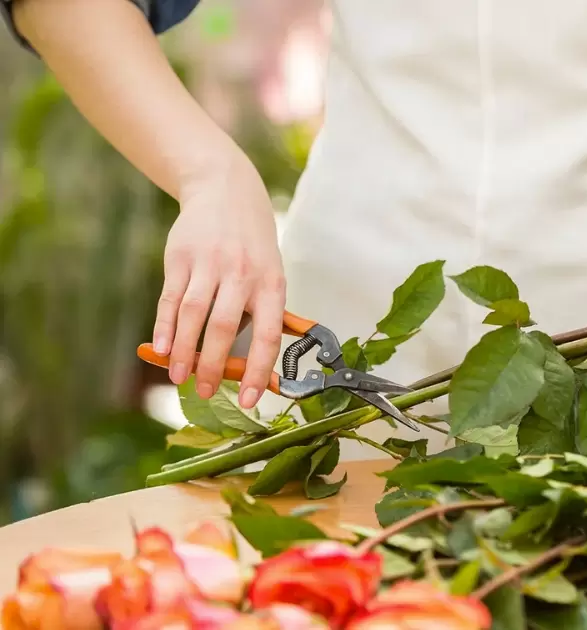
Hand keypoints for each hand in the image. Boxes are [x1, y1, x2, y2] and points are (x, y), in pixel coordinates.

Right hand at [153, 154, 285, 408]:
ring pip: (193, 315)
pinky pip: (170, 298)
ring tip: (179, 378)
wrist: (226, 191)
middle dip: (212, 365)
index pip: (266, 335)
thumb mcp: (268, 274)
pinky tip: (161, 349)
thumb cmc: (252, 246)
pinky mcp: (180, 257)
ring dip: (184, 351)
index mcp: (271, 285)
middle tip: (204, 392)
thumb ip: (257, 313)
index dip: (256, 370)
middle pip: (223, 328)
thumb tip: (245, 366)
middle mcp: (241, 274)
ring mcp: (209, 264)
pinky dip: (164, 327)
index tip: (248, 400)